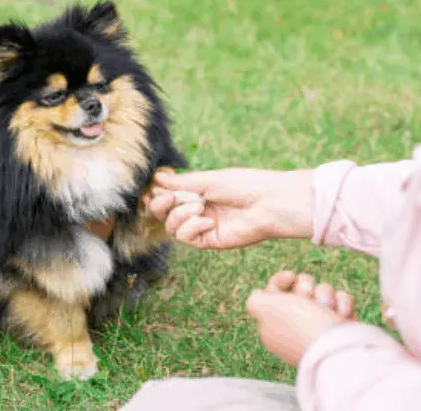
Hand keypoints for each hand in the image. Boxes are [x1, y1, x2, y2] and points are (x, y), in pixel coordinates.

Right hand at [142, 168, 315, 249]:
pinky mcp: (210, 241)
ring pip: (173, 227)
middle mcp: (199, 210)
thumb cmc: (244, 185)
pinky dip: (192, 227)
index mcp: (199, 192)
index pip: (168, 197)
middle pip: (165, 214)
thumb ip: (182, 182)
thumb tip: (157, 178)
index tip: (151, 190)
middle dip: (161, 206)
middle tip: (168, 198)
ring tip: (199, 206)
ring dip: (180, 216)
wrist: (269, 203)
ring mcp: (204, 226)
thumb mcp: (209, 180)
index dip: (157, 196)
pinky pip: (187, 238)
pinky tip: (206, 220)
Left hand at [246, 270, 356, 366]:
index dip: (281, 280)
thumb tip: (258, 294)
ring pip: (322, 291)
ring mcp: (320, 326)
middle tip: (307, 299)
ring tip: (327, 309)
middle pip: (300, 288)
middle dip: (305, 288)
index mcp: (274, 323)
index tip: (291, 277)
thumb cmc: (299, 324)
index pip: (274, 292)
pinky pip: (341, 300)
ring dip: (325, 294)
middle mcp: (296, 325)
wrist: (335, 348)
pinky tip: (340, 314)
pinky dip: (342, 303)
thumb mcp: (265, 309)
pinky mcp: (341, 326)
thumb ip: (255, 300)